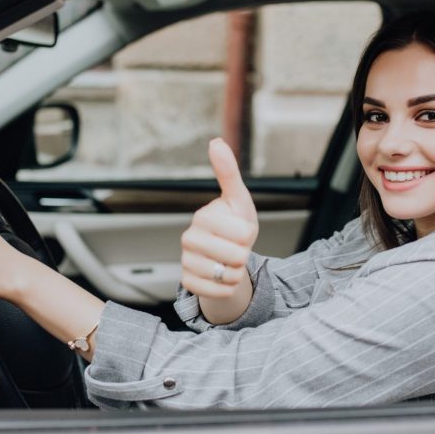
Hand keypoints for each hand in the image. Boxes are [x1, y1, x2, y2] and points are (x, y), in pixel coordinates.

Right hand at [180, 138, 257, 300]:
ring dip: (237, 273)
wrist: (225, 257)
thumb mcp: (238, 199)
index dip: (249, 234)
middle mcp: (188, 238)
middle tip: (235, 248)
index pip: (242, 233)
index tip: (240, 230)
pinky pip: (219, 292)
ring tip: (228, 262)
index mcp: (202, 217)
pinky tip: (221, 277)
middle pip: (237, 256)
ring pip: (228, 276)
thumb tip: (215, 141)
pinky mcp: (188, 283)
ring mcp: (186, 261)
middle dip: (245, 256)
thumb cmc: (234, 224)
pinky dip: (228, 289)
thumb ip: (228, 172)